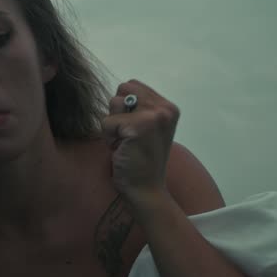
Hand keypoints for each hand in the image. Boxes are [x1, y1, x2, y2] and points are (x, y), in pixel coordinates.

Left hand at [102, 79, 179, 206]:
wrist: (145, 190)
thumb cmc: (139, 161)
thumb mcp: (145, 128)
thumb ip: (138, 108)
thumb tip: (119, 96)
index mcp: (169, 107)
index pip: (132, 85)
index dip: (124, 108)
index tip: (133, 131)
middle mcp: (165, 108)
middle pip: (122, 90)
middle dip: (117, 113)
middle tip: (127, 137)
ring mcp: (155, 116)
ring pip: (113, 104)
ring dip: (113, 127)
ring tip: (125, 144)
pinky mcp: (139, 127)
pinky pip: (107, 122)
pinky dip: (109, 139)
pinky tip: (122, 151)